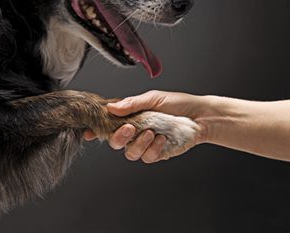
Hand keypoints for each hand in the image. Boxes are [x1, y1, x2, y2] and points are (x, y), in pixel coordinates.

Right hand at [84, 90, 208, 162]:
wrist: (200, 116)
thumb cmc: (178, 104)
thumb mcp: (154, 99)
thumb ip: (132, 104)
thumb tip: (111, 107)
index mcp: (131, 116)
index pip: (109, 123)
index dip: (96, 129)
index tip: (89, 131)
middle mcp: (135, 132)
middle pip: (115, 142)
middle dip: (118, 137)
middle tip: (130, 128)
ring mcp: (145, 144)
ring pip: (130, 153)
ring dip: (138, 143)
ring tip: (151, 132)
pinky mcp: (157, 153)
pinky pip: (147, 157)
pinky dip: (153, 148)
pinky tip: (162, 138)